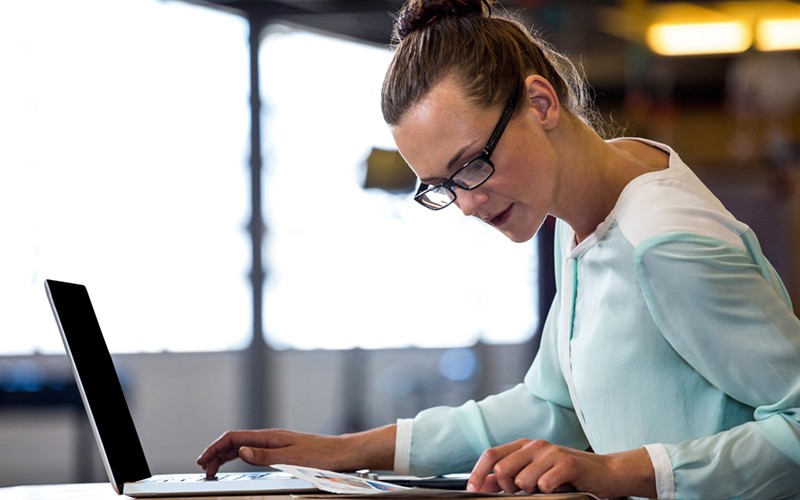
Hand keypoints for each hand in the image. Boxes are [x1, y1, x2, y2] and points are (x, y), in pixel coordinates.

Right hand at [196, 425, 395, 478]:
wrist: (342, 453)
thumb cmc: (322, 455)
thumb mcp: (291, 458)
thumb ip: (265, 455)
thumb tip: (241, 450)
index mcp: (270, 436)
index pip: (234, 437)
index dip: (215, 447)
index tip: (203, 460)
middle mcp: (272, 437)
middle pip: (236, 441)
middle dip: (216, 453)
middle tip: (204, 468)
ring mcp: (277, 443)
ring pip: (243, 446)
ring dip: (226, 456)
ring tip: (215, 468)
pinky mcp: (283, 450)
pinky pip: (254, 451)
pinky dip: (240, 457)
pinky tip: (238, 464)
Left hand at [467, 439, 655, 498]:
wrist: (607, 473)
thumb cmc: (569, 475)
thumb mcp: (536, 473)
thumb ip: (510, 477)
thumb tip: (484, 484)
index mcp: (524, 446)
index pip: (491, 455)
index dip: (478, 473)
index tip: (473, 490)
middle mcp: (535, 445)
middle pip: (503, 469)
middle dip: (508, 488)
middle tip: (525, 493)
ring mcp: (551, 452)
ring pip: (522, 480)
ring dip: (532, 491)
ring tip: (548, 488)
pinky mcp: (567, 463)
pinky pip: (544, 485)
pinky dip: (549, 492)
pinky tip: (560, 488)